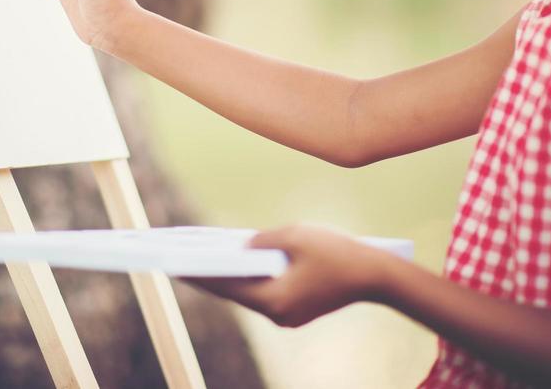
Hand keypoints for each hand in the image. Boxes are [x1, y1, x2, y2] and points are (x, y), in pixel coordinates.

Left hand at [183, 224, 390, 327]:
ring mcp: (288, 316)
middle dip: (212, 275)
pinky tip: (239, 263)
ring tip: (205, 259)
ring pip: (251, 293)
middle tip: (181, 261)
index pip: (227, 286)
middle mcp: (278, 314)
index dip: (200, 274)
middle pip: (236, 292)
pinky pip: (267, 292)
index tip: (174, 266)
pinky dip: (252, 279)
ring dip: (232, 276)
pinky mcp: (298, 309)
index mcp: (274, 300)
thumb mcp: (296, 235)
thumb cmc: (337, 252)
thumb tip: (242, 247)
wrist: (376, 275)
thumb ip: (262, 240)